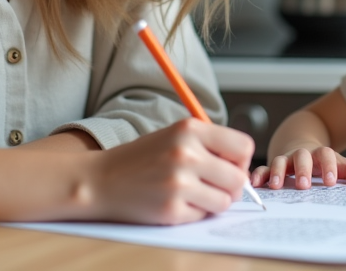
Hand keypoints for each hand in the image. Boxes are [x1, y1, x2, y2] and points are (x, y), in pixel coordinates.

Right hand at [90, 118, 254, 224]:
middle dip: (231, 186)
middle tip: (213, 184)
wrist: (101, 180)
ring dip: (214, 201)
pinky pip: (203, 215)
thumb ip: (209, 144)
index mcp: (190, 129)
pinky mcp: (172, 209)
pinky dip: (195, 212)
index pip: (244, 146)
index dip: (241, 160)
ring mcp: (179, 183)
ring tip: (194, 193)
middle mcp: (187, 153)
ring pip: (225, 201)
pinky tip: (176, 201)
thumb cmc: (142, 158)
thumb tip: (244, 167)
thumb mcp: (175, 135)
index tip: (230, 165)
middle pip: (239, 178)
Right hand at [250, 145, 345, 189]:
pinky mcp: (272, 166)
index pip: (325, 155)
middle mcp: (301, 154)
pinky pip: (264, 168)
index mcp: (319, 153)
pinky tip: (256, 184)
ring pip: (280, 160)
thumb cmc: (321, 161)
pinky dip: (259, 174)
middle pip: (302, 156)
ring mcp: (286, 159)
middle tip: (303, 186)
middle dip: (302, 170)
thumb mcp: (337, 163)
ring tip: (276, 186)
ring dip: (277, 171)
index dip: (329, 167)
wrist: (301, 144)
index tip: (331, 182)